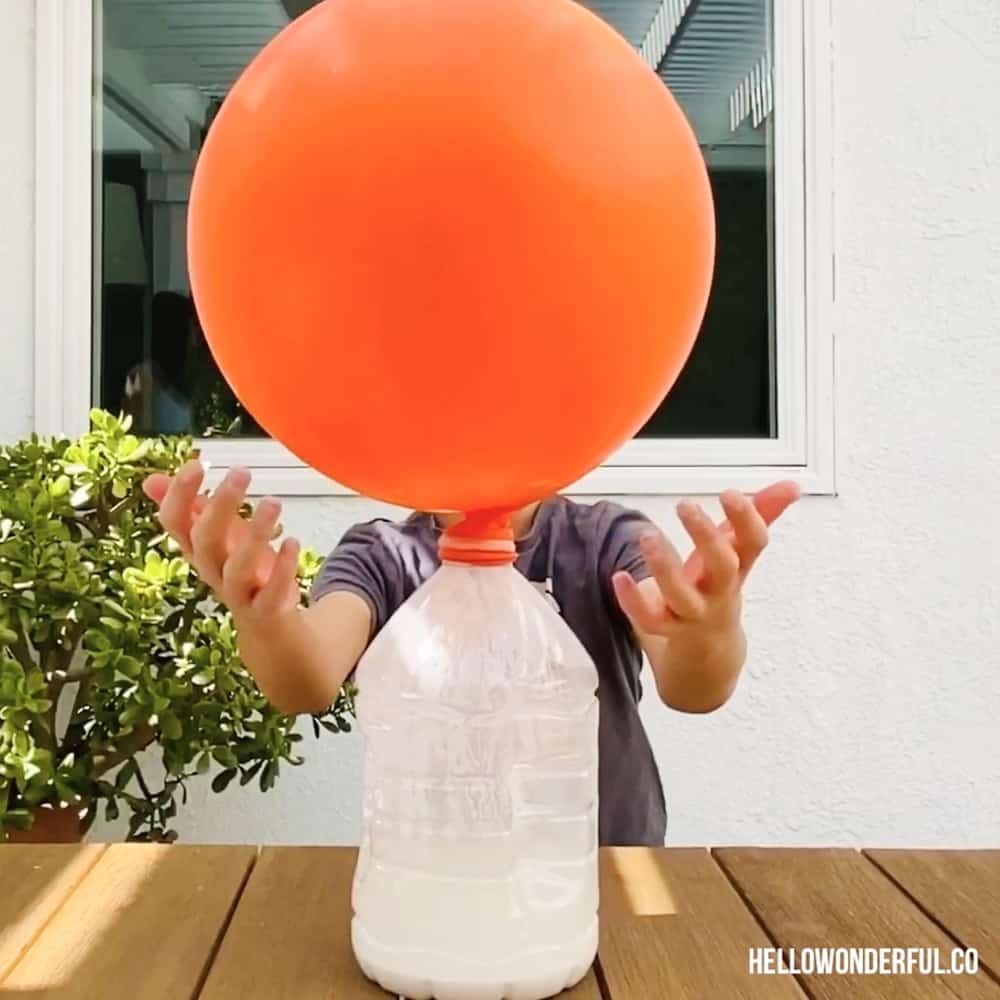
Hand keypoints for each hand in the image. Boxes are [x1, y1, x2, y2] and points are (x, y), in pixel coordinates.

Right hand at [143, 462, 300, 624]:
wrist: (266, 624)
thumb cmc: (241, 571)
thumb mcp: (215, 536)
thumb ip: (190, 508)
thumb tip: (150, 480)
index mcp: (196, 548)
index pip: (174, 522)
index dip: (179, 494)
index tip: (197, 464)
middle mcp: (211, 569)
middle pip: (205, 540)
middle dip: (220, 505)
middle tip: (241, 472)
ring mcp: (238, 591)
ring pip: (237, 567)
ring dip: (255, 533)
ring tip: (273, 502)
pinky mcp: (265, 608)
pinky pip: (271, 592)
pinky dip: (283, 567)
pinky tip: (293, 541)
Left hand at [612, 480, 800, 645]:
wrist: (709, 656)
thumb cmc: (719, 591)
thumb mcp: (739, 554)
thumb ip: (760, 516)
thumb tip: (792, 485)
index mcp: (737, 568)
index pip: (753, 543)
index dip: (746, 518)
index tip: (730, 493)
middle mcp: (718, 592)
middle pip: (722, 568)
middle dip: (707, 537)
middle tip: (686, 506)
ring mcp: (692, 613)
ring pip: (682, 596)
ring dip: (665, 567)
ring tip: (647, 536)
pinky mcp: (665, 629)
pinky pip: (650, 619)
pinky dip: (633, 600)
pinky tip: (618, 577)